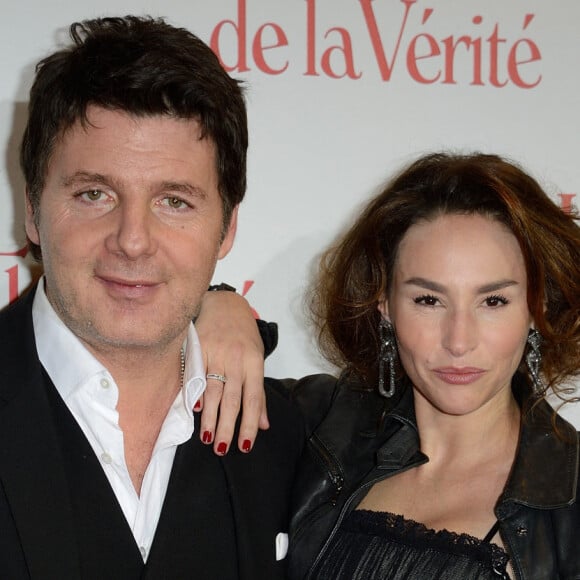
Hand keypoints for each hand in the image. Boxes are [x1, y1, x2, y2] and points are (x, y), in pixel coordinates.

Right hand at [195, 290, 268, 454]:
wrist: (226, 305)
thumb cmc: (244, 337)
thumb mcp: (257, 360)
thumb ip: (258, 393)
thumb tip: (263, 424)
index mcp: (254, 363)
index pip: (253, 399)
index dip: (250, 424)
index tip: (245, 445)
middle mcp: (236, 359)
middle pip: (232, 399)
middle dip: (226, 426)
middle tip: (221, 448)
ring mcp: (216, 353)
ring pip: (212, 390)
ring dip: (209, 416)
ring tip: (206, 437)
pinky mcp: (199, 348)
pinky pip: (195, 374)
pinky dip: (194, 392)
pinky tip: (193, 409)